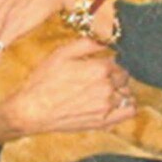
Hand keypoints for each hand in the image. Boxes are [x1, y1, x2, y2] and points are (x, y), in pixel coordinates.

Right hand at [0, 38, 135, 144]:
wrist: (32, 110)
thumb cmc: (43, 82)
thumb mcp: (61, 54)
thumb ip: (87, 44)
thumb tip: (105, 39)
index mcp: (99, 69)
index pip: (118, 63)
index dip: (109, 64)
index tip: (101, 66)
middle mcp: (107, 88)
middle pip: (124, 78)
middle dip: (115, 77)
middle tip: (100, 79)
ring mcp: (107, 107)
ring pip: (127, 94)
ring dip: (120, 91)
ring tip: (105, 92)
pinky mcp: (103, 122)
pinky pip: (128, 112)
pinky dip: (127, 106)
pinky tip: (117, 104)